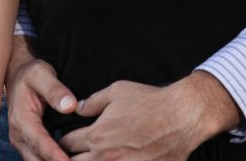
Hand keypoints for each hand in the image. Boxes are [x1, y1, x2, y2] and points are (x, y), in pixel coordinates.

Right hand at [5, 39, 77, 160]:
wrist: (18, 75)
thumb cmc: (31, 73)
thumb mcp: (42, 74)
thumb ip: (55, 90)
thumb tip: (70, 106)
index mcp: (21, 119)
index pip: (39, 142)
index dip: (54, 154)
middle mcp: (18, 135)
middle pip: (36, 159)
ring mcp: (22, 141)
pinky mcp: (27, 142)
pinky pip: (38, 157)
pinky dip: (50, 160)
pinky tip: (67, 159)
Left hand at [59, 72, 240, 159]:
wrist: (181, 117)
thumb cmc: (150, 102)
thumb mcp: (118, 91)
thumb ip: (93, 101)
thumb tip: (78, 108)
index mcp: (97, 135)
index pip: (67, 144)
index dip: (64, 141)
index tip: (65, 140)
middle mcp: (105, 157)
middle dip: (70, 157)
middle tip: (75, 151)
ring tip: (94, 155)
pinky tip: (115, 159)